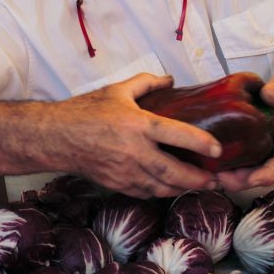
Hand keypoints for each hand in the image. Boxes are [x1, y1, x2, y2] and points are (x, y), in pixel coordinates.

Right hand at [62, 73, 221, 198]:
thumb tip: (170, 80)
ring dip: (184, 189)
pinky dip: (162, 192)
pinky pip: (146, 193)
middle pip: (174, 172)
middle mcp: (134, 152)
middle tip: (216, 179)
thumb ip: (146, 83)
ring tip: (200, 185)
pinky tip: (171, 187)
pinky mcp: (117, 184)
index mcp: (137, 125)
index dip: (200, 143)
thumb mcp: (117, 90)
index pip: (176, 135)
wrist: (56, 137)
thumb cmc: (84, 112)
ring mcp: (125, 172)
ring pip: (163, 188)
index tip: (218, 149)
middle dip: (199, 179)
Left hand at [216, 68, 273, 191]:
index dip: (267, 174)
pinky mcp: (261, 144)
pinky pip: (249, 160)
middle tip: (221, 179)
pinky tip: (217, 164)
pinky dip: (235, 166)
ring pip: (255, 170)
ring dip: (236, 177)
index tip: (252, 180)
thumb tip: (267, 95)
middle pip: (264, 174)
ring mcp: (271, 149)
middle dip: (244, 181)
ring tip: (214, 176)